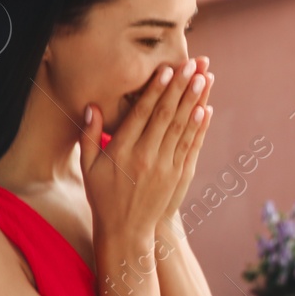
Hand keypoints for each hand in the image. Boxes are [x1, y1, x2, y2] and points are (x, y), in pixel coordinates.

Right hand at [80, 56, 209, 245]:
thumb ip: (89, 136)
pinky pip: (192, 146)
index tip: (166, 70)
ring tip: (204, 78)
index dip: (155, 91)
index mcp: (123, 152)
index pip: (142, 114)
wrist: (127, 230)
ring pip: (182, 128)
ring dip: (194, 101)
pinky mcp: (179, 175)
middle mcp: (146, 157)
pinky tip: (206, 109)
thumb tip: (91, 106)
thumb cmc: (103, 195)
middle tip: (192, 65)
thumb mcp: (88, 166)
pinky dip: (199, 127)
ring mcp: (166, 167)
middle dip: (180, 88)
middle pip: (166, 116)